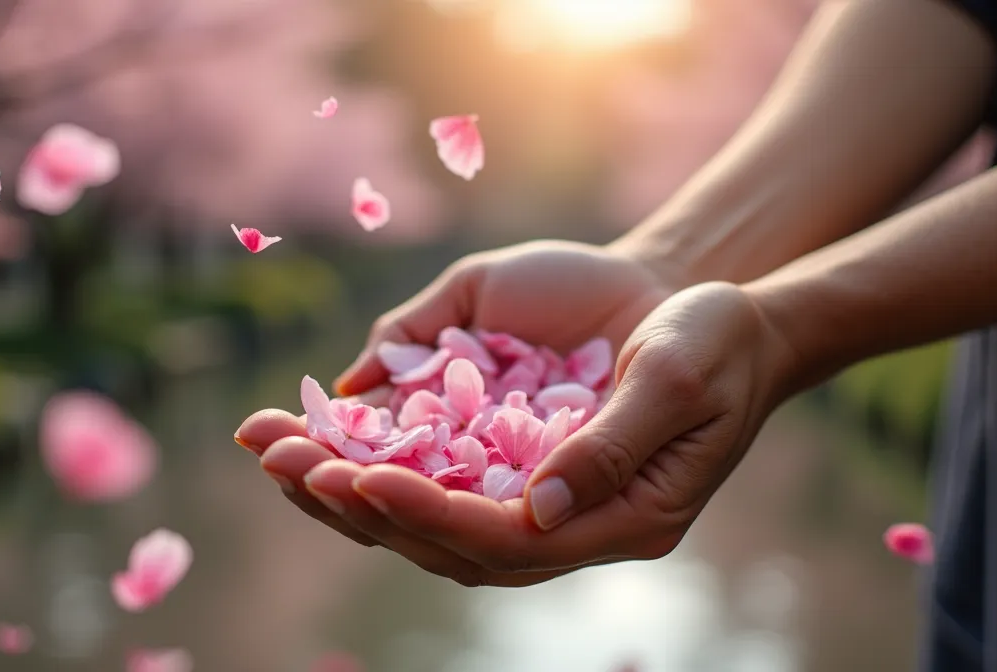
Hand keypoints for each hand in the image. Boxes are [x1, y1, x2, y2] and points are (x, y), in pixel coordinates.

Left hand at [236, 240, 686, 583]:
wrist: (726, 320)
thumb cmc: (715, 341)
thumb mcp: (676, 378)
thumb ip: (610, 447)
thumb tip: (534, 507)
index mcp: (621, 519)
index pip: (507, 540)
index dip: (430, 514)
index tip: (358, 477)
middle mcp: (572, 524)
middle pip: (448, 539)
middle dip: (359, 502)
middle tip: (279, 460)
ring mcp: (542, 497)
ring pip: (430, 516)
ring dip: (349, 485)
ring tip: (270, 449)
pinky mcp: (519, 463)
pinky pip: (439, 475)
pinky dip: (377, 456)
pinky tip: (321, 429)